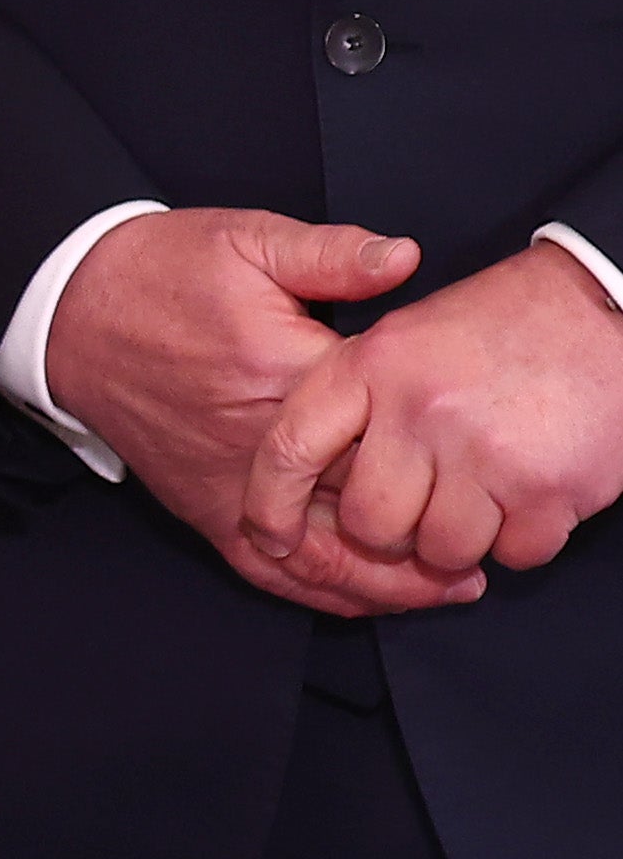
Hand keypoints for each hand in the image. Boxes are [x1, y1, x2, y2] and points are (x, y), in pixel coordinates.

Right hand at [45, 208, 466, 613]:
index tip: (491, 457)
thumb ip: (332, 253)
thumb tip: (405, 257)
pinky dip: (316, 591)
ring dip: (385, 583)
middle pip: (364, 506)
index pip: (383, 427)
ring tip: (447, 589)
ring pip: (319, 556)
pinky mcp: (201, 504)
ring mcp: (226, 483)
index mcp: (281, 374)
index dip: (444, 450)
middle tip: (497, 538)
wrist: (71, 310)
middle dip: (435, 532)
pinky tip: (361, 598)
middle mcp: (256, 443)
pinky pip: (264, 567)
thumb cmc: (161, 272)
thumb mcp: (247, 241)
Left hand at [242, 243, 622, 587]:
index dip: (268, 506)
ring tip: (487, 490)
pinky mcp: (550, 488)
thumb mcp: (406, 336)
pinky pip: (514, 554)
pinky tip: (534, 491)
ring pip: (442, 550)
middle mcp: (422, 410)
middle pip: (369, 524)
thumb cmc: (502, 325)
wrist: (613, 304)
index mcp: (373, 366)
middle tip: (427, 500)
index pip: (290, 448)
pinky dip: (525, 536)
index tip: (269, 536)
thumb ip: (355, 398)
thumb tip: (306, 481)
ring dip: (464, 538)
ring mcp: (488, 453)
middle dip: (394, 531)